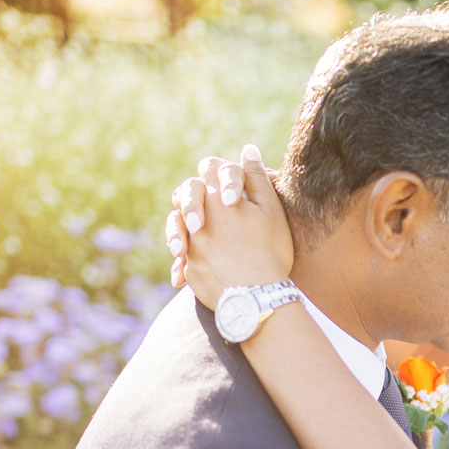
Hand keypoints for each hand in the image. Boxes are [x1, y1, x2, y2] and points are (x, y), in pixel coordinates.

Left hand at [165, 145, 293, 306]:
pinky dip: (184, 261)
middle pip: (186, 193)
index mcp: (218, 198)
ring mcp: (191, 244)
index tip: (235, 190)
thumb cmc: (270, 250)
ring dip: (184, 226)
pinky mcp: (190, 269)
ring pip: (176, 224)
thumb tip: (247, 150)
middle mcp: (198, 218)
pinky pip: (181, 259)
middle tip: (214, 210)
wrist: (258, 297)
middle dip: (196, 197)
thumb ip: (256, 177)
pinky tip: (193, 267)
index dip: (220, 173)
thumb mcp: (271, 209)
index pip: (210, 168)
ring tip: (199, 235)